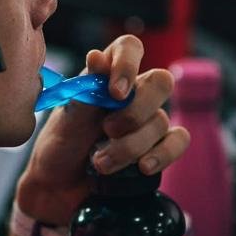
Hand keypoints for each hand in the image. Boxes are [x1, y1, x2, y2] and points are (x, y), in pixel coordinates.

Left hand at [16, 34, 189, 225]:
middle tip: (107, 130)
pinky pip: (177, 142)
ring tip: (101, 163)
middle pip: (160, 82)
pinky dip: (162, 154)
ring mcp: (147, 121)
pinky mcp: (157, 148)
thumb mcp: (66, 119)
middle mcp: (132, 94)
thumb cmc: (59, 147)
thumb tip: (97, 56)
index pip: (130, 48)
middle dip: (134, 112)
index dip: (128, 64)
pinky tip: (143, 166)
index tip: (115, 93)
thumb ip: (86, 90)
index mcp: (106, 76)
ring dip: (130, 146)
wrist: (57, 187)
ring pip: (161, 121)